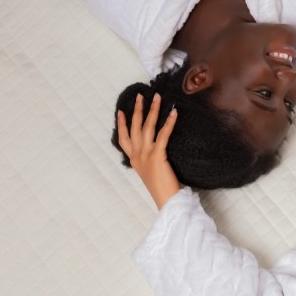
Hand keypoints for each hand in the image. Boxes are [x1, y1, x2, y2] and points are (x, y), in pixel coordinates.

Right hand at [116, 93, 180, 208]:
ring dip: (152, 110)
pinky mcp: (157, 156)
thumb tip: (153, 149)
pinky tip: (173, 113)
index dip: (121, 124)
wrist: (166, 199)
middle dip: (137, 110)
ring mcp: (146, 155)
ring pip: (147, 127)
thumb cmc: (161, 187)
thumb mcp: (149, 172)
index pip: (124, 138)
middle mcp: (137, 155)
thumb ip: (147, 160)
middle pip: (134, 128)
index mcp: (133, 159)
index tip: (121, 110)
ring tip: (157, 97)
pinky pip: (163, 135)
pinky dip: (169, 123)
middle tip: (141, 95)